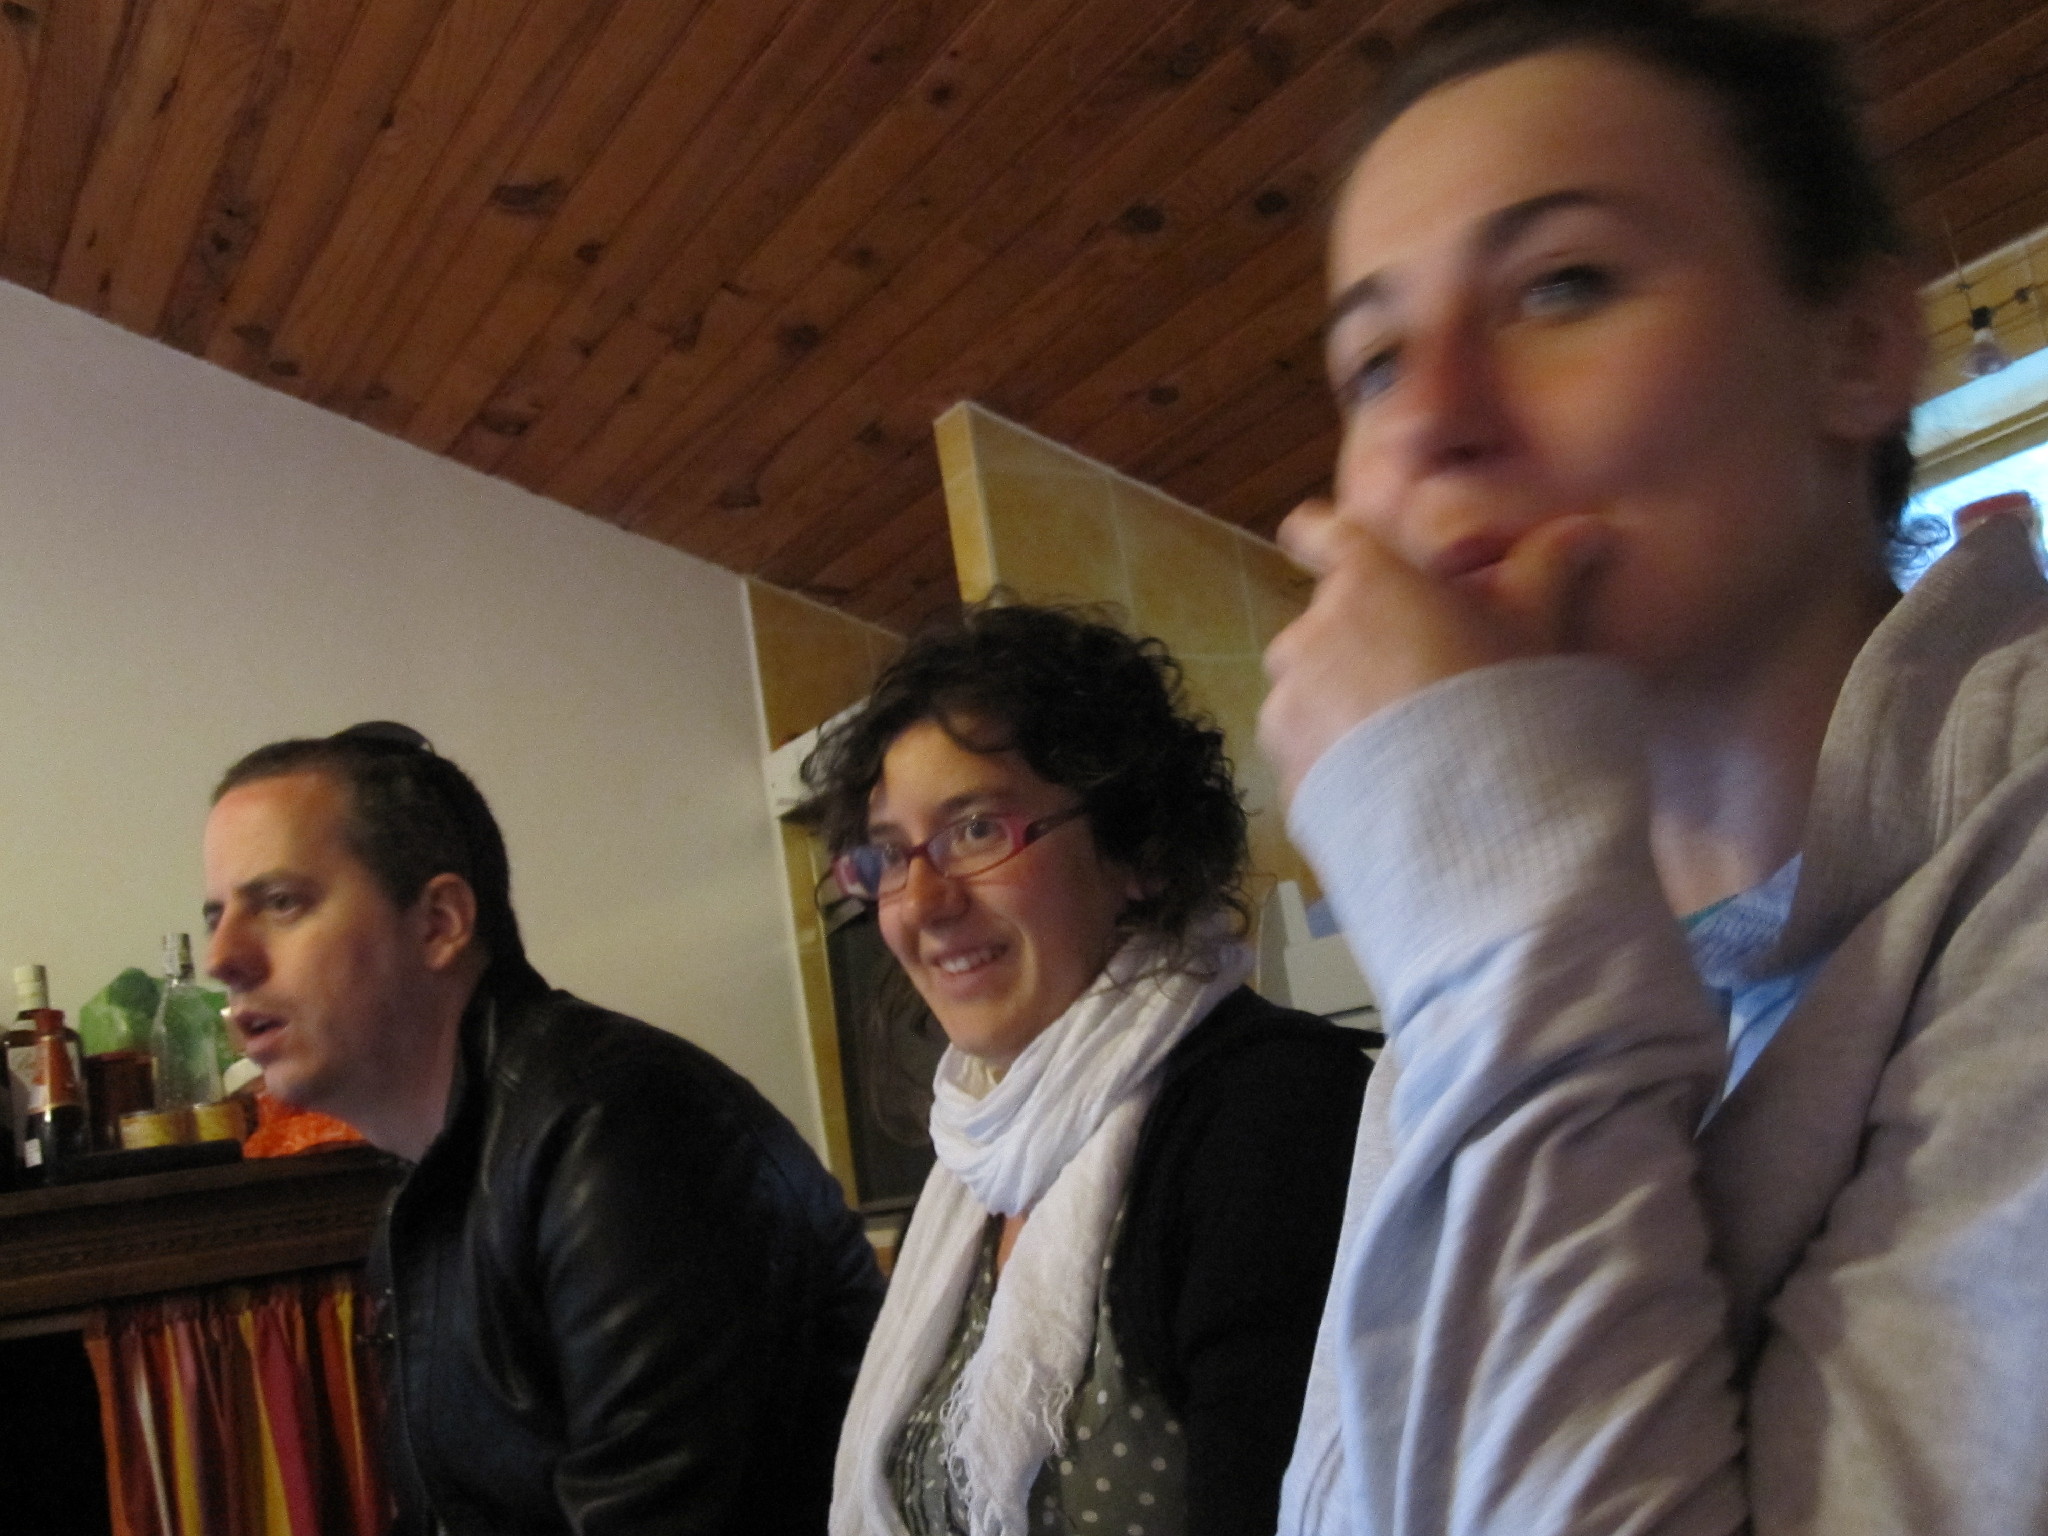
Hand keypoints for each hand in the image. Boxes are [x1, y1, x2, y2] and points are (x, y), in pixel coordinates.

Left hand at [1259, 501, 1613, 801]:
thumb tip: (1590, 528)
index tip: (1319, 543)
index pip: (1321, 532)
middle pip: (1325, 621)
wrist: (1470, 816)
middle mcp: (1311, 630)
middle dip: (1358, 642)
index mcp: (1366, 580)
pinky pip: (1303, 746)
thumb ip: (1548, 567)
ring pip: (1308, 686)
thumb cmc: (1503, 699)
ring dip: (1338, 701)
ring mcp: (1288, 699)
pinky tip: (1382, 779)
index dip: (1319, 536)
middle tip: (1414, 680)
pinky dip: (1330, 755)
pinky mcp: (1283, 762)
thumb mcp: (1535, 627)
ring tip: (1400, 741)